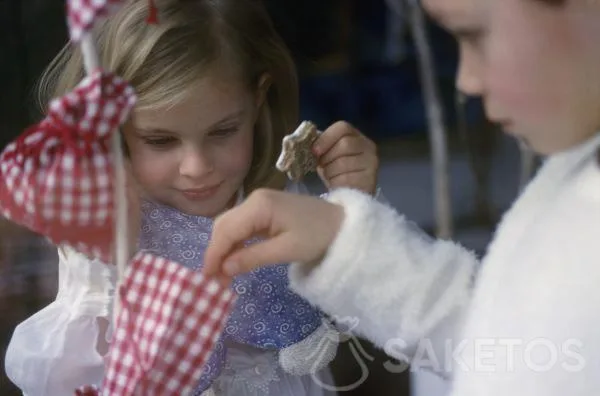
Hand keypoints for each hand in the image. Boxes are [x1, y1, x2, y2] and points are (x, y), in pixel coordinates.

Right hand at [203, 189, 344, 276]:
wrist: (343, 223)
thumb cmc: (318, 236)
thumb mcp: (286, 250)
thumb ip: (253, 257)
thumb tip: (224, 268)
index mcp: (259, 206)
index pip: (226, 230)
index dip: (214, 255)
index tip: (207, 279)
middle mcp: (254, 199)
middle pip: (224, 226)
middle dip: (216, 253)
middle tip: (215, 281)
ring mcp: (259, 203)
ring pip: (230, 226)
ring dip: (224, 249)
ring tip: (224, 275)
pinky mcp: (265, 210)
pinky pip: (242, 226)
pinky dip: (236, 243)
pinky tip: (236, 260)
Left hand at [313, 121, 378, 194]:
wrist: (349, 196)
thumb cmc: (336, 173)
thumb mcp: (328, 156)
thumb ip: (322, 147)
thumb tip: (308, 144)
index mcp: (356, 137)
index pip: (343, 128)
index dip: (326, 138)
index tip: (314, 151)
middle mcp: (368, 147)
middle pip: (344, 144)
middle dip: (328, 158)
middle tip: (324, 168)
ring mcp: (371, 164)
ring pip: (344, 162)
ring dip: (330, 172)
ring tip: (331, 178)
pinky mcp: (370, 180)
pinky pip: (347, 179)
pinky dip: (336, 183)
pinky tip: (337, 186)